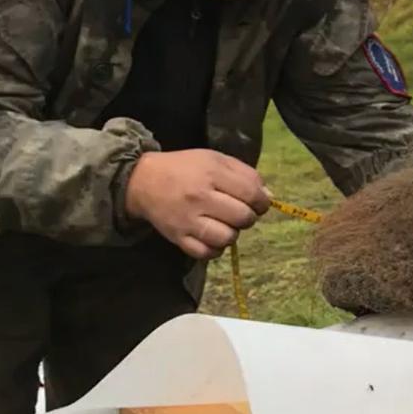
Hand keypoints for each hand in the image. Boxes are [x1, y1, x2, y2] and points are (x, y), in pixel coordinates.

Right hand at [125, 149, 270, 259]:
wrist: (144, 181)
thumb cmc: (185, 167)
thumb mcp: (215, 159)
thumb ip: (245, 174)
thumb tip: (268, 197)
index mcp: (211, 173)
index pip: (251, 194)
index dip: (262, 202)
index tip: (259, 203)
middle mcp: (200, 197)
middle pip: (243, 217)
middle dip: (248, 217)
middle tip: (239, 212)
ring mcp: (188, 220)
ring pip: (227, 238)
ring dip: (232, 233)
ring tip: (225, 224)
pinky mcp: (178, 238)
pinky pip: (207, 253)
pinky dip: (215, 249)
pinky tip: (213, 237)